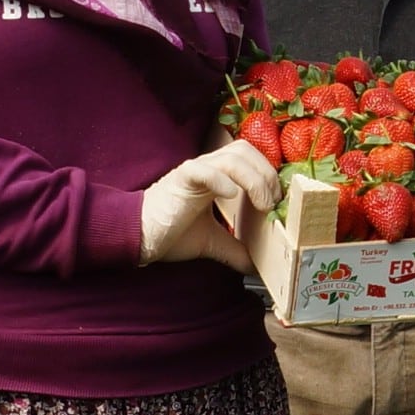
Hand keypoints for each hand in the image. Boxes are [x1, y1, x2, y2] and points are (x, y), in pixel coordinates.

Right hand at [141, 141, 280, 267]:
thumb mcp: (211, 242)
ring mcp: (194, 171)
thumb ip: (234, 248)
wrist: (138, 237)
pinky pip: (203, 170)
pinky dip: (221, 180)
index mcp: (216, 176)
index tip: (277, 201)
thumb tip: (256, 264)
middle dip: (266, 173)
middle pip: (245, 150)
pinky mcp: (180, 179)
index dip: (267, 174)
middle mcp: (207, 167)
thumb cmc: (169, 233)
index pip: (249, 158)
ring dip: (253, 178)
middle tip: (272, 203)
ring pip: (232, 156)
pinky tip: (230, 196)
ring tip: (260, 203)